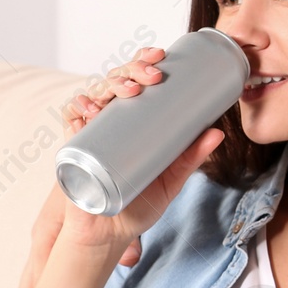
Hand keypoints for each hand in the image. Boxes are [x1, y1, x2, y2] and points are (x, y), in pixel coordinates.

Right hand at [18, 46, 223, 287]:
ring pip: (94, 95)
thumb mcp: (171, 178)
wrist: (111, 233)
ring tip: (129, 91)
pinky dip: (76, 112)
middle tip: (153, 74)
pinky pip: (70, 123)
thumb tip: (218, 132)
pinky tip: (89, 109)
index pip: (134, 80)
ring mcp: (90, 132)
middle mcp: (110, 119)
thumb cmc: (139, 202)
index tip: (161, 55)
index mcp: (132, 119)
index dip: (143, 62)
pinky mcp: (74, 149)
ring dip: (109, 86)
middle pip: (115, 81)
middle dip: (132, 69)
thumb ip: (191, 156)